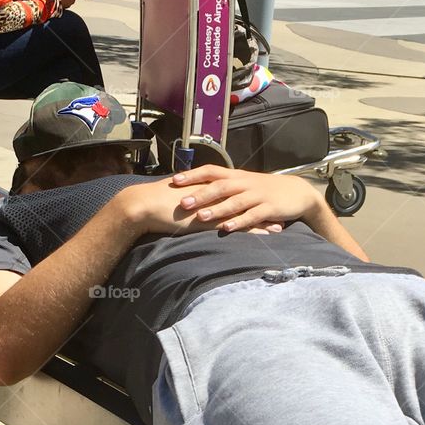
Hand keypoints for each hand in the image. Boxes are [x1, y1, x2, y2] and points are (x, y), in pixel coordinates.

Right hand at [118, 175, 284, 238]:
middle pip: (245, 200)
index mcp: (206, 187)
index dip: (249, 196)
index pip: (233, 191)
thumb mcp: (176, 196)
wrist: (145, 204)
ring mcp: (213, 207)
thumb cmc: (155, 202)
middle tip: (279, 213)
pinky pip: (236, 226)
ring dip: (263, 221)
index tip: (263, 202)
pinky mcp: (210, 221)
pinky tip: (264, 237)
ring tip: (280, 228)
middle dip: (262, 208)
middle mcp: (214, 194)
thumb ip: (186, 197)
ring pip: (245, 214)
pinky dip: (252, 231)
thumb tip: (187, 201)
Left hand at [170, 164, 325, 231]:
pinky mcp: (269, 209)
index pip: (211, 171)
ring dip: (217, 209)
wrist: (298, 193)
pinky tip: (226, 229)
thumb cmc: (266, 190)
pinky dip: (239, 222)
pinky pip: (252, 216)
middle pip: (220, 186)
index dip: (193, 175)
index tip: (174, 180)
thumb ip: (224, 186)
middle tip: (182, 202)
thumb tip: (198, 190)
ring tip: (200, 217)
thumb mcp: (245, 184)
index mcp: (237, 176)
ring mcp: (257, 196)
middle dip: (201, 194)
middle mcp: (245, 184)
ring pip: (234, 202)